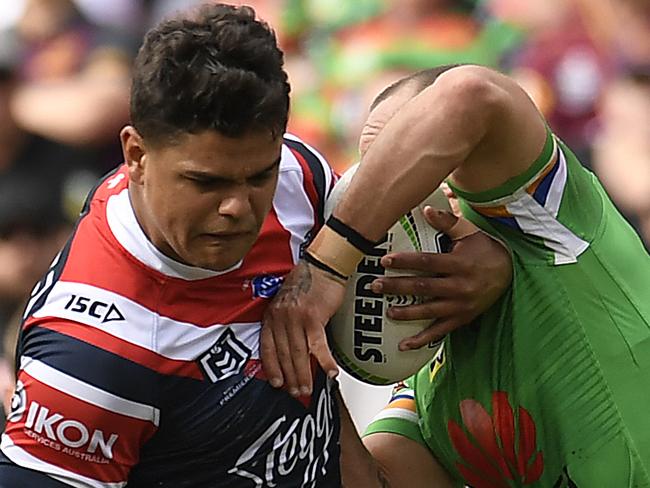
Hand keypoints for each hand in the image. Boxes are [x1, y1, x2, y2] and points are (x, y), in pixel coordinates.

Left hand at [261, 260, 343, 395]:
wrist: (322, 265)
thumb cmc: (308, 282)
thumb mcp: (287, 302)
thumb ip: (284, 323)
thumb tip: (291, 348)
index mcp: (272, 315)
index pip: (267, 347)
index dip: (271, 368)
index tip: (276, 383)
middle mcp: (281, 317)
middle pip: (283, 354)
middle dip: (289, 377)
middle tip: (296, 393)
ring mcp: (296, 318)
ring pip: (298, 353)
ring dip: (304, 374)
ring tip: (308, 389)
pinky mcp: (313, 317)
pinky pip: (318, 345)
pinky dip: (324, 361)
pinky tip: (330, 372)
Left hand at [371, 207, 511, 349]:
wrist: (509, 273)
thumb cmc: (484, 249)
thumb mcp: (469, 232)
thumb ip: (448, 222)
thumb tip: (425, 209)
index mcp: (459, 264)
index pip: (428, 262)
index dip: (405, 261)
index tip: (385, 261)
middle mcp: (460, 286)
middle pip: (424, 287)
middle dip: (398, 287)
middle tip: (375, 286)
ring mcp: (461, 305)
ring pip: (429, 311)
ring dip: (407, 313)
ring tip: (388, 311)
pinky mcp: (462, 318)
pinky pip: (440, 331)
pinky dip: (422, 340)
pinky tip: (404, 345)